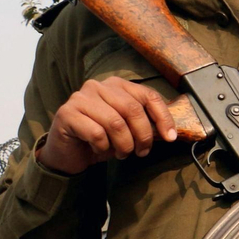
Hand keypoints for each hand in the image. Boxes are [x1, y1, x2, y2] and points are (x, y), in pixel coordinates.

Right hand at [37, 77, 178, 174]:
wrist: (68, 153)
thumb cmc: (101, 139)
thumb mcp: (128, 129)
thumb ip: (145, 123)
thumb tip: (171, 132)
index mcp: (117, 85)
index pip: (148, 95)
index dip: (163, 117)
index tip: (171, 137)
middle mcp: (98, 86)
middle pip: (133, 109)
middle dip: (143, 136)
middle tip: (142, 152)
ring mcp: (80, 98)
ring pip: (116, 123)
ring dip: (124, 144)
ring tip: (122, 154)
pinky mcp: (67, 113)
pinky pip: (96, 133)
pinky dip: (103, 147)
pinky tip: (99, 150)